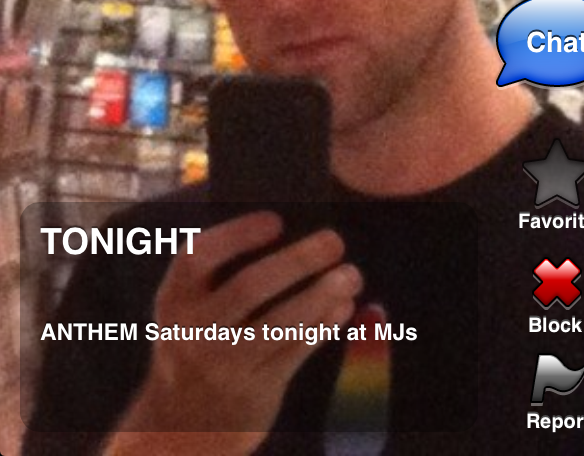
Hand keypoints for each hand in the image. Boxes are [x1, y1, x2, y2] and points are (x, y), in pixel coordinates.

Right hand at [113, 210, 361, 454]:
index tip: (277, 220)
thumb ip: (221, 271)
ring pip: (279, 324)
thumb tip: (289, 225)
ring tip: (351, 274)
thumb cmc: (199, 338)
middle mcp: (194, 330)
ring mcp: (224, 364)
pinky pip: (295, 352)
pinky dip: (322, 326)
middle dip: (297, 261)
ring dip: (321, 295)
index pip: (198, 256)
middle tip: (334, 240)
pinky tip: (343, 306)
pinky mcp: (254, 391)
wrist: (183, 421)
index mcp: (175, 297)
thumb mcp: (190, 306)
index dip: (238, 234)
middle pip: (249, 287)